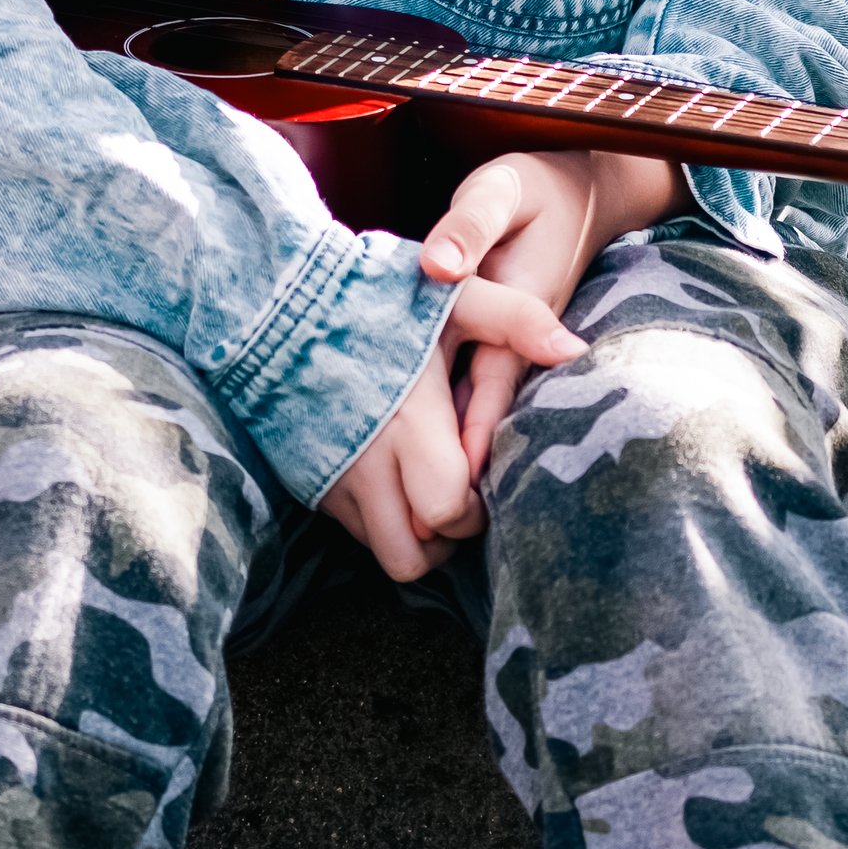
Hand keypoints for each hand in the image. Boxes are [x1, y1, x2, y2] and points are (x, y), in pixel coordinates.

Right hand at [321, 271, 583, 581]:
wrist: (273, 299)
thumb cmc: (371, 295)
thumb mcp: (450, 297)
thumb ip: (515, 319)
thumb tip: (574, 350)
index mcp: (408, 424)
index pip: (449, 511)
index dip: (476, 509)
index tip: (483, 480)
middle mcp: (366, 464)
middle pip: (415, 553)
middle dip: (449, 537)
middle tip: (462, 498)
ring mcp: (334, 479)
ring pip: (385, 553)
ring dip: (416, 538)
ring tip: (431, 497)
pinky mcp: (310, 482)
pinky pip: (356, 531)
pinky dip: (383, 521)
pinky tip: (394, 481)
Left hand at [422, 144, 683, 487]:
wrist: (587, 188)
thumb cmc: (534, 187)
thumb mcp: (501, 190)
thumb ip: (470, 226)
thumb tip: (436, 269)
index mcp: (514, 310)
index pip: (490, 388)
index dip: (470, 438)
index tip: (450, 491)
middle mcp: (517, 341)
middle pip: (485, 414)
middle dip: (458, 465)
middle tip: (424, 522)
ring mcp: (514, 347)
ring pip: (483, 409)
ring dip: (457, 448)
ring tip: (420, 507)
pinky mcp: (507, 347)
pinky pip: (481, 391)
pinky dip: (457, 419)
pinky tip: (425, 448)